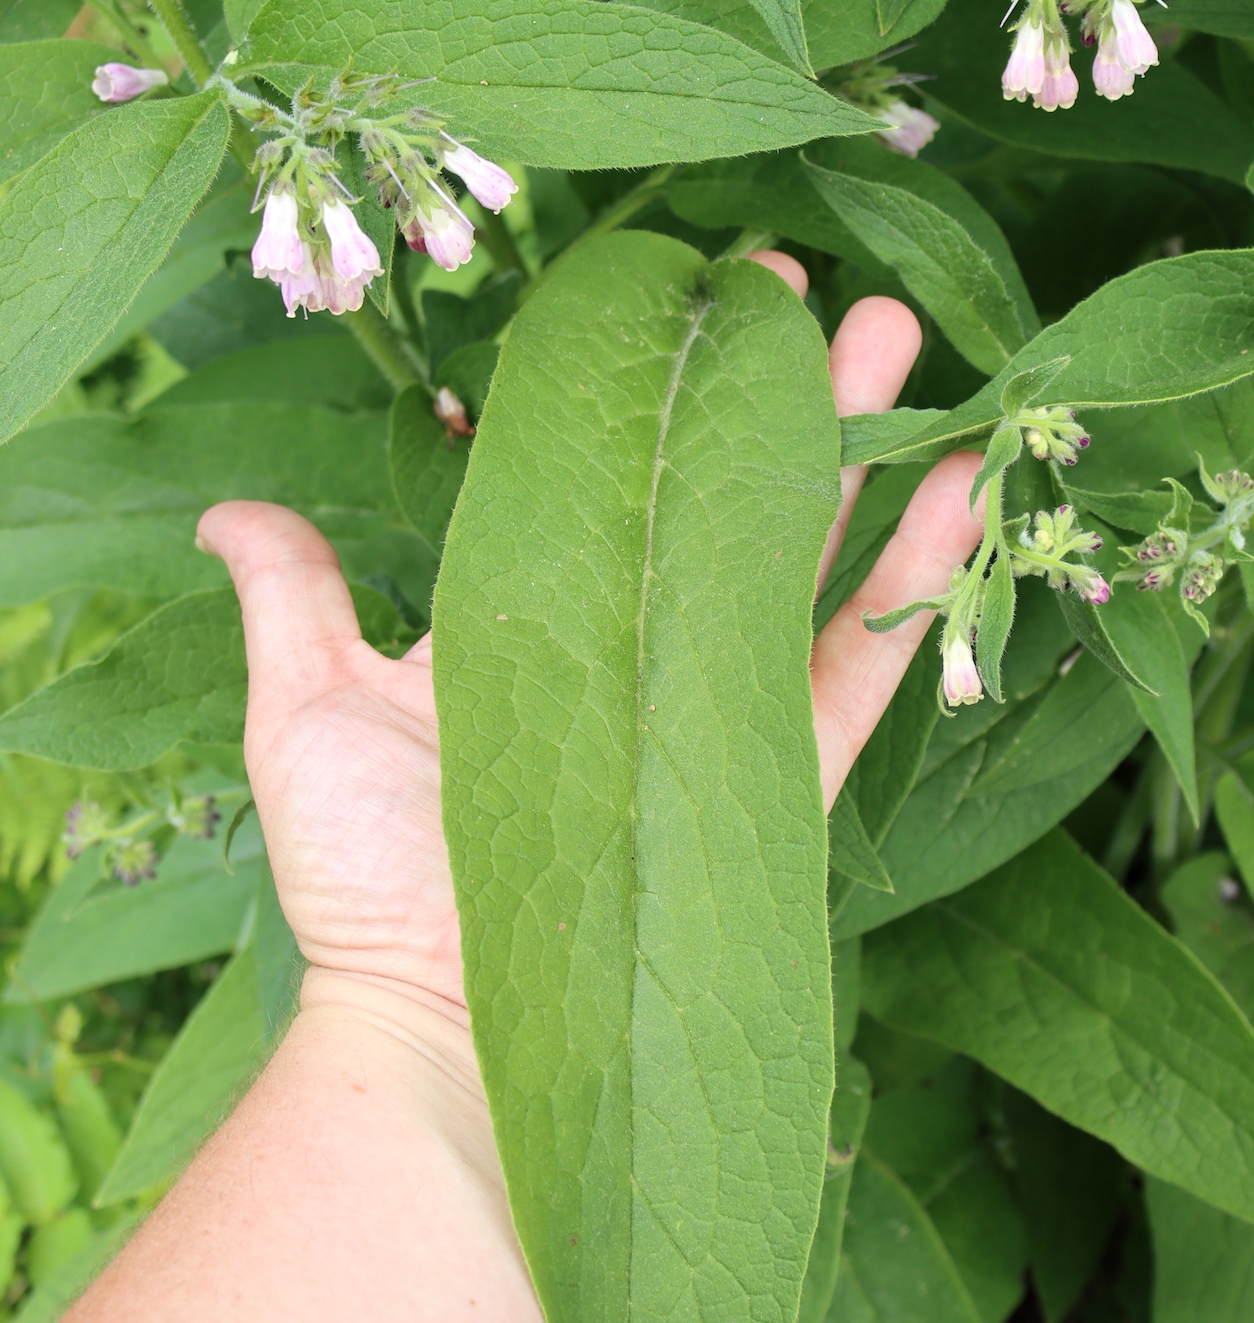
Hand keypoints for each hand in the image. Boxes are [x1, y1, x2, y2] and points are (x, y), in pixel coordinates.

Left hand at [197, 260, 981, 1015]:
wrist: (443, 1026)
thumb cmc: (367, 879)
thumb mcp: (305, 712)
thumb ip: (294, 600)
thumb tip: (226, 509)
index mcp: (546, 629)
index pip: (615, 484)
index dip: (658, 398)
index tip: (688, 304)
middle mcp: (643, 658)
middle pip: (731, 502)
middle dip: (784, 395)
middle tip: (824, 296)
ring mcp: (719, 715)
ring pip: (813, 562)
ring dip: (868, 450)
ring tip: (907, 344)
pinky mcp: (781, 781)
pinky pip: (864, 665)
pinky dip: (919, 576)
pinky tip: (959, 483)